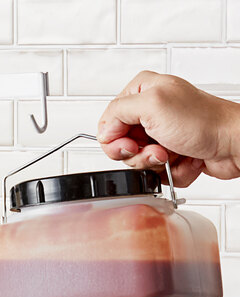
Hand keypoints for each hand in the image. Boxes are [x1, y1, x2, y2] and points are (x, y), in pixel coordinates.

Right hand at [98, 71, 239, 186]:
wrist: (233, 143)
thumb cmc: (204, 122)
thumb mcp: (151, 105)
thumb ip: (117, 113)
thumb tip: (103, 131)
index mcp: (141, 91)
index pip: (107, 121)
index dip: (115, 138)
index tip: (130, 143)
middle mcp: (149, 111)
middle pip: (120, 145)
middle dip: (137, 153)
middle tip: (156, 148)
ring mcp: (160, 133)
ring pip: (137, 161)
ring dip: (154, 164)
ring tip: (172, 154)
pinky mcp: (170, 153)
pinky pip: (154, 171)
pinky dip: (168, 172)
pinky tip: (182, 159)